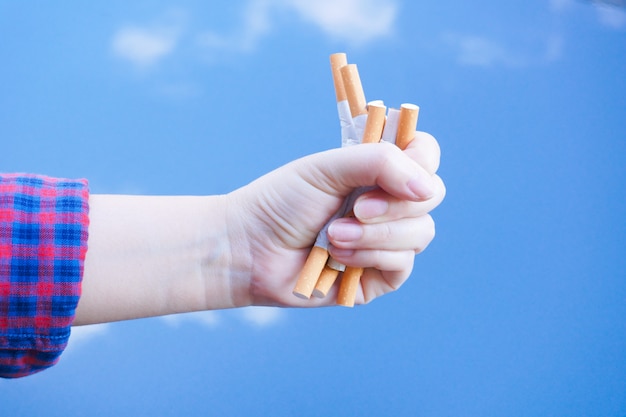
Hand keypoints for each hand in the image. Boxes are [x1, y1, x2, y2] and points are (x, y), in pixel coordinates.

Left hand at [226, 131, 444, 306]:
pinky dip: (369, 257)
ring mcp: (388, 240)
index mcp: (378, 171)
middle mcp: (389, 204)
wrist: (250, 247)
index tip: (393, 164)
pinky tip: (336, 257)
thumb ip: (380, 162)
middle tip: (355, 208)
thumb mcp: (329, 167)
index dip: (420, 159)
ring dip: (374, 235)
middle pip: (432, 195)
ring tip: (332, 236)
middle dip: (394, 204)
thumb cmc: (283, 201)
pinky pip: (402, 264)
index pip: (425, 155)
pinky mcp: (381, 275)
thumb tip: (428, 189)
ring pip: (421, 232)